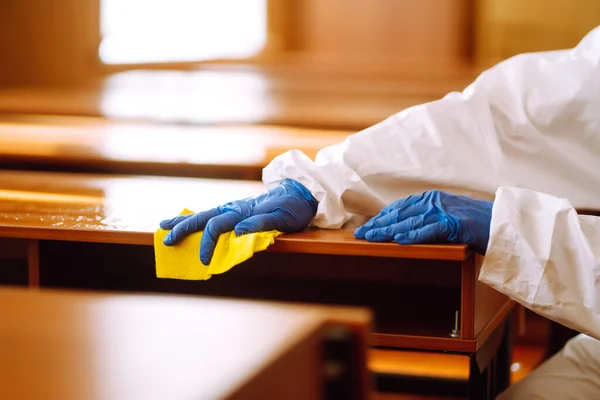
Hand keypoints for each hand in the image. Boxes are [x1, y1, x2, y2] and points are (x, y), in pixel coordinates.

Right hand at [160, 179, 317, 263]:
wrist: (300, 194)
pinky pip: (211, 214)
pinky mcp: (236, 210)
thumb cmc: (293, 209)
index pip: (217, 227)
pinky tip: (187, 221)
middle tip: (165, 239)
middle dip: (182, 228)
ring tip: (164, 225)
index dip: (207, 244)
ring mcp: (233, 207)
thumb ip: (261, 223)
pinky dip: (196, 218)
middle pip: (203, 217)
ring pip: (204, 213)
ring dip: (184, 220)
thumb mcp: (282, 218)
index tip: (203, 261)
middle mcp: (234, 207)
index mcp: (242, 211)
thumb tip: (237, 231)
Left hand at [354, 190, 492, 253]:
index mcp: (432, 198)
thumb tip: (403, 228)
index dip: (382, 217)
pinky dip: (413, 235)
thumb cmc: (476, 223)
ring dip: (388, 230)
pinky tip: (399, 240)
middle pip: (400, 213)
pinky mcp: (455, 224)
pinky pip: (429, 230)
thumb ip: (427, 218)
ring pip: (409, 222)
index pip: (400, 207)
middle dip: (378, 224)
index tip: (367, 226)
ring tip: (371, 237)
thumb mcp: (447, 216)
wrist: (504, 224)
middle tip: (360, 233)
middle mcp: (435, 201)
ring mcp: (445, 211)